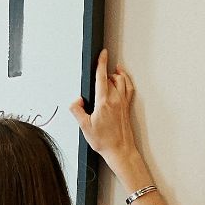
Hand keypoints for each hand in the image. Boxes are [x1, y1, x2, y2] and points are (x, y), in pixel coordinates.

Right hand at [70, 49, 143, 173]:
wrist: (120, 150)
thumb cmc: (104, 141)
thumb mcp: (84, 127)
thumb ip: (77, 110)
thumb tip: (77, 100)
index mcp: (104, 102)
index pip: (101, 77)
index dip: (101, 63)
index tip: (102, 53)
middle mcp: (115, 100)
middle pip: (110, 77)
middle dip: (104, 72)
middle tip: (97, 70)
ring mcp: (123, 102)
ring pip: (121, 80)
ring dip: (115, 74)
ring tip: (111, 71)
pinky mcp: (127, 107)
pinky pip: (128, 88)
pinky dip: (125, 80)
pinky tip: (122, 79)